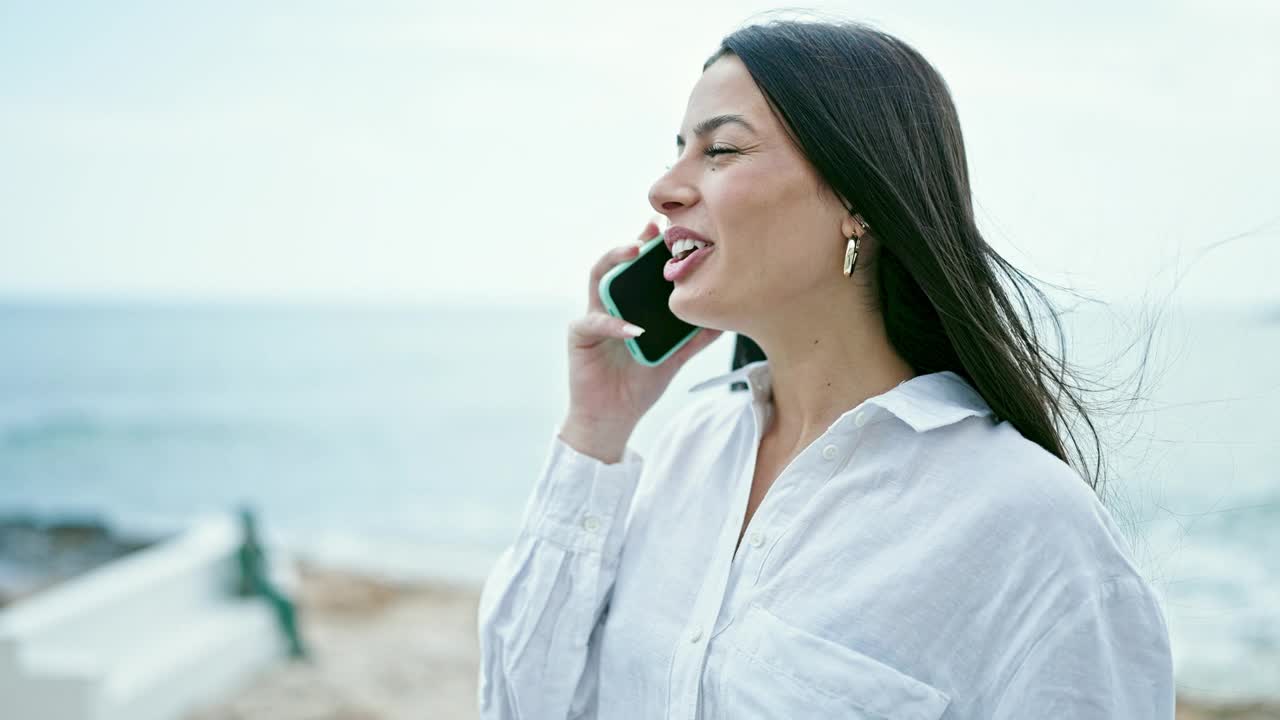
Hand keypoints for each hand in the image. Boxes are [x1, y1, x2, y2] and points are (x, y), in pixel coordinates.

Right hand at [563, 218, 723, 434]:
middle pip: (617, 262)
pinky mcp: (579, 336)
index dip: (651, 245)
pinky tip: (633, 328)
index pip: (638, 267)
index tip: (670, 228)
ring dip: (614, 261)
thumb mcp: (674, 357)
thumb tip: (726, 320)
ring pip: (598, 278)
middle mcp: (609, 304)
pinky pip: (594, 323)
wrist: (613, 418)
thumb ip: (694, 337)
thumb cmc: (639, 384)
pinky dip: (614, 324)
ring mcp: (592, 316)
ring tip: (635, 252)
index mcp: (630, 304)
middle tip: (652, 228)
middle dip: (634, 241)